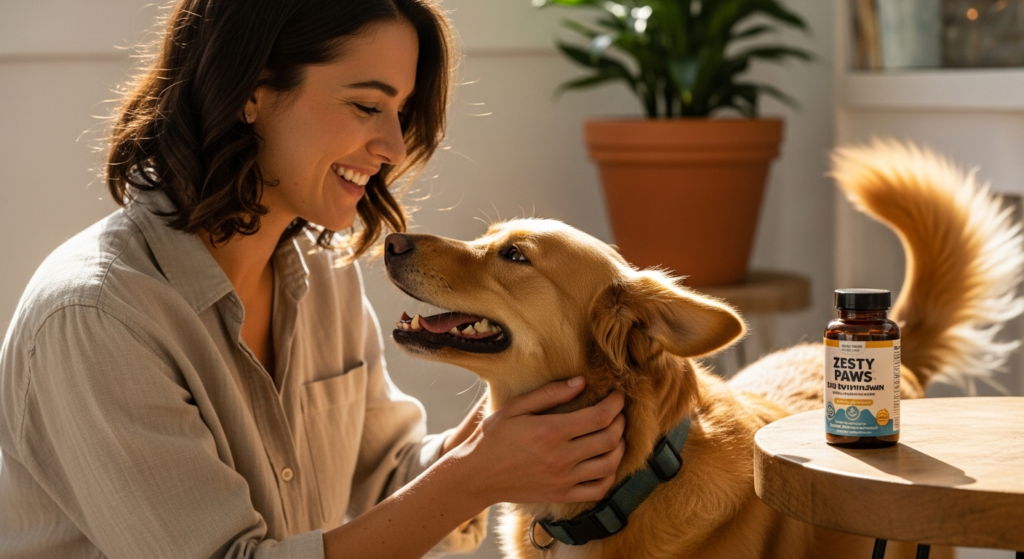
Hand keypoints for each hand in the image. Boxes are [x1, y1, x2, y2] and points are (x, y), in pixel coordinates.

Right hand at [451, 377, 625, 506]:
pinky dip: (609, 476)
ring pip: (609, 465)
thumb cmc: (494, 437)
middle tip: (618, 412)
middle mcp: (560, 458)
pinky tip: (606, 462)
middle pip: (609, 439)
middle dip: (621, 422)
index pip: (599, 417)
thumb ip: (549, 393)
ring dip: (620, 447)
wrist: (477, 476)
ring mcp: (563, 480)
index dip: (615, 404)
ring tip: (615, 435)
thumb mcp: (516, 408)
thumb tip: (582, 382)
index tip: (617, 395)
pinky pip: (598, 490)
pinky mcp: (561, 495)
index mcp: (550, 432)